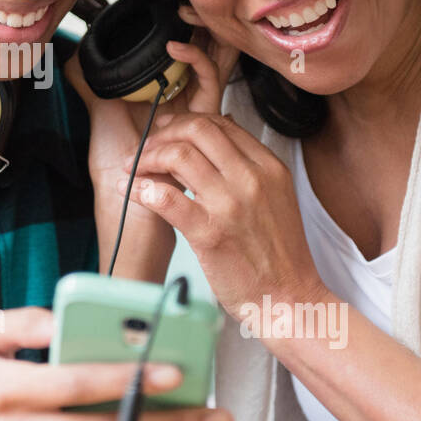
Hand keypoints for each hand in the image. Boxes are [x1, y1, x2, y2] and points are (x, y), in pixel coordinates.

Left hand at [64, 4, 239, 182]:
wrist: (126, 198)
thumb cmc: (117, 164)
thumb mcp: (101, 115)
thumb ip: (89, 85)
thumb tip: (72, 57)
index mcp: (167, 95)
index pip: (185, 53)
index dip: (185, 27)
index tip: (167, 7)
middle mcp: (186, 98)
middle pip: (206, 51)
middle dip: (202, 23)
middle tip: (185, 3)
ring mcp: (197, 107)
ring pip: (215, 59)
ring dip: (203, 33)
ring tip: (185, 13)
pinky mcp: (203, 118)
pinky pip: (209, 82)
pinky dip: (195, 59)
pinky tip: (175, 47)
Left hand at [113, 111, 326, 315]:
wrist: (290, 298)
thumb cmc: (278, 254)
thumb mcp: (276, 197)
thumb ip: (248, 168)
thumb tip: (217, 137)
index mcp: (268, 167)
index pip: (220, 124)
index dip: (184, 122)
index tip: (166, 131)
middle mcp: (251, 179)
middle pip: (197, 130)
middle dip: (162, 133)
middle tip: (145, 147)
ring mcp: (230, 205)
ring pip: (178, 156)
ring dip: (146, 157)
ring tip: (132, 168)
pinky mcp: (209, 233)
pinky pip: (166, 198)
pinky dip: (140, 189)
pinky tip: (130, 191)